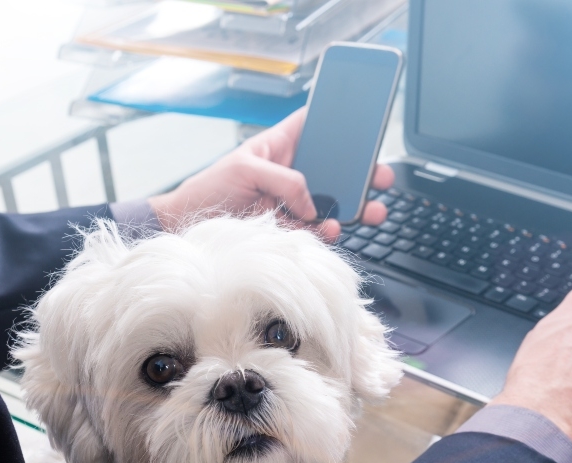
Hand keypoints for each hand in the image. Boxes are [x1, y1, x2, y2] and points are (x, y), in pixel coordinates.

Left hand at [148, 107, 393, 240]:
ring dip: (353, 208)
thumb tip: (311, 202)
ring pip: (331, 203)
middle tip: (381, 178)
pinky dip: (327, 232)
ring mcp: (292, 203)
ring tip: (369, 211)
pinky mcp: (289, 229)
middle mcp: (290, 174)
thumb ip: (283, 180)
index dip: (335, 120)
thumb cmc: (209, 189)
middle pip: (334, 169)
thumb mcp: (244, 169)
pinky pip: (316, 230)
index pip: (312, 126)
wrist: (189, 228)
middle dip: (361, 173)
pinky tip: (331, 229)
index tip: (362, 123)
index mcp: (279, 148)